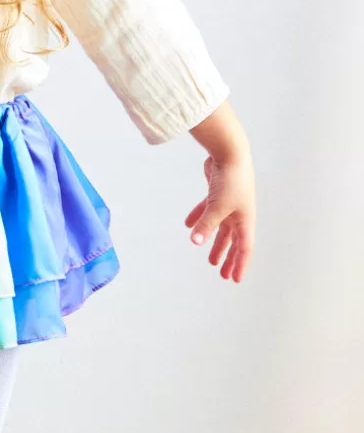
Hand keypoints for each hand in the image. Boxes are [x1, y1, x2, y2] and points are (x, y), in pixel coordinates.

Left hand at [184, 155, 255, 282]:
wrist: (229, 153)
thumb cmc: (231, 181)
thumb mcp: (218, 206)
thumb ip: (206, 224)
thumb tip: (195, 241)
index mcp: (245, 220)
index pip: (244, 248)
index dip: (239, 264)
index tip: (234, 279)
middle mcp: (239, 214)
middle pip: (233, 241)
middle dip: (228, 258)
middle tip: (221, 273)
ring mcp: (228, 203)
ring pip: (220, 228)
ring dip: (214, 242)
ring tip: (208, 257)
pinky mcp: (217, 193)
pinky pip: (208, 211)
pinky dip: (199, 218)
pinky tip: (188, 225)